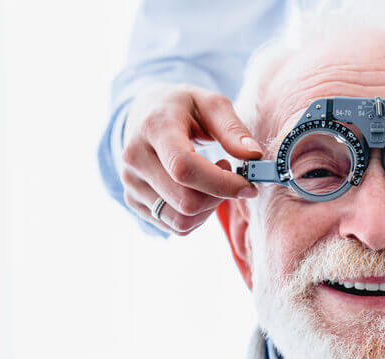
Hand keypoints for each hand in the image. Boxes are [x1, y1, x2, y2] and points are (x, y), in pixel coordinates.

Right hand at [120, 83, 262, 235]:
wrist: (144, 114)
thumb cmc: (184, 108)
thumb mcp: (211, 104)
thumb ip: (233, 129)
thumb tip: (253, 155)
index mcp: (154, 128)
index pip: (184, 168)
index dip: (221, 184)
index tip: (247, 185)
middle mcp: (135, 158)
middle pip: (186, 202)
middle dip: (219, 197)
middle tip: (227, 173)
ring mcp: (130, 183)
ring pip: (181, 221)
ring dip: (209, 209)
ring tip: (212, 181)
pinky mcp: (133, 201)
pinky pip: (175, 227)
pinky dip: (197, 216)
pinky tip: (197, 191)